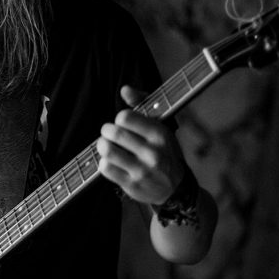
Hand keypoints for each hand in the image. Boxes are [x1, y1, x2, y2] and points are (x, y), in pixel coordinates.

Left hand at [96, 85, 185, 204]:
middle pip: (114, 133)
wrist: (175, 188)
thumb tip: (124, 89)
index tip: (122, 123)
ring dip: (102, 146)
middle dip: (106, 131)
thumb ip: (142, 104)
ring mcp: (142, 170)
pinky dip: (104, 162)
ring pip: (107, 151)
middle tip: (108, 133)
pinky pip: (106, 168)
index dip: (119, 119)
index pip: (125, 117)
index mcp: (159, 134)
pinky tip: (111, 162)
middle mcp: (152, 153)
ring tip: (107, 146)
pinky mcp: (132, 185)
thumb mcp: (160, 126)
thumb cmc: (164, 152)